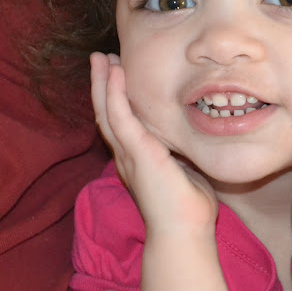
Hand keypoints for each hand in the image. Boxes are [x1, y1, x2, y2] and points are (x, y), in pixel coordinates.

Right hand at [90, 52, 218, 235]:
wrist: (184, 232)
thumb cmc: (189, 207)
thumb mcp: (184, 170)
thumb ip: (180, 153)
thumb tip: (191, 138)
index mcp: (137, 160)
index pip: (121, 122)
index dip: (116, 98)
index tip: (117, 74)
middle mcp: (126, 156)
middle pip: (106, 113)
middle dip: (102, 85)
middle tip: (100, 58)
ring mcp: (128, 154)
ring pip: (107, 111)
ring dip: (103, 83)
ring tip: (100, 58)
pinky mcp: (136, 152)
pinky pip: (119, 117)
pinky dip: (115, 94)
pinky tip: (114, 74)